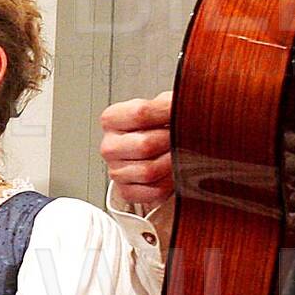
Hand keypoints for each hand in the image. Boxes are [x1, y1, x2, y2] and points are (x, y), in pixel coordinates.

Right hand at [100, 91, 175, 208]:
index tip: (180, 113)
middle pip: (144, 145)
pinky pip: (153, 191)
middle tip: (185, 138)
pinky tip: (174, 173)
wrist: (161, 152)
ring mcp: (116, 171)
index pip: (139, 114)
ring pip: (148, 171)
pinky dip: (169, 184)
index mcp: (112, 120)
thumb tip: (181, 105)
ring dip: (172, 164)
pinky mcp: (127, 191)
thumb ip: (170, 102)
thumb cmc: (161, 128)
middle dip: (171, 142)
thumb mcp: (165, 106)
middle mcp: (109, 146)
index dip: (166, 113)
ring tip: (182, 156)